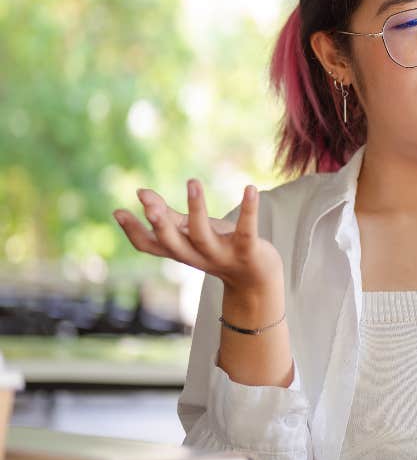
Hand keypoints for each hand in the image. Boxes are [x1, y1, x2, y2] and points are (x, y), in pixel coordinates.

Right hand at [112, 180, 283, 297]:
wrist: (257, 278)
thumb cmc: (220, 248)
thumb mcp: (192, 233)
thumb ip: (169, 216)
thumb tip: (140, 192)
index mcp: (180, 251)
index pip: (150, 246)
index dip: (132, 231)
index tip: (117, 211)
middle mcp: (197, 256)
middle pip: (173, 243)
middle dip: (160, 225)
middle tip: (149, 204)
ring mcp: (221, 255)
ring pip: (203, 235)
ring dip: (197, 208)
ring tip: (192, 181)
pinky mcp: (247, 251)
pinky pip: (247, 230)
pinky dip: (249, 209)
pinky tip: (250, 188)